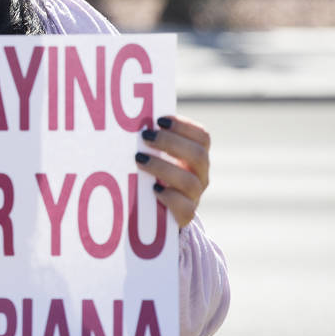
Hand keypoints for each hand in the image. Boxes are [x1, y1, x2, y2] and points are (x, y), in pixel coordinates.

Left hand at [135, 114, 210, 228]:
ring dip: (163, 168)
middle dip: (170, 143)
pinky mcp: (186, 215)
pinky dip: (169, 197)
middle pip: (198, 155)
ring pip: (189, 181)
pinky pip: (184, 208)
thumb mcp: (158, 156)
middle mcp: (200, 174)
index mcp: (197, 156)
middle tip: (145, 136)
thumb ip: (153, 141)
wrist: (161, 211)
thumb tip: (132, 124)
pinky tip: (153, 189)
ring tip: (139, 160)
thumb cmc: (155, 175)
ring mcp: (195, 196)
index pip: (202, 137)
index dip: (184, 126)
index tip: (159, 120)